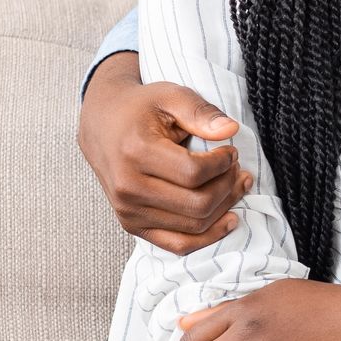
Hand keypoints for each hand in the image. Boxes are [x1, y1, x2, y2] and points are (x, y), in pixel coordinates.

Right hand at [80, 52, 250, 255]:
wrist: (102, 125)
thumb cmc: (140, 109)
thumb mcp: (170, 96)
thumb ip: (201, 112)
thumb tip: (231, 129)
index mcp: (135, 153)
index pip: (194, 173)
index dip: (223, 164)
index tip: (231, 152)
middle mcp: (129, 188)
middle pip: (198, 203)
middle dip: (229, 187)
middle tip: (239, 170)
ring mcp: (128, 211)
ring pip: (194, 225)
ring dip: (225, 207)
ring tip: (237, 186)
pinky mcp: (132, 225)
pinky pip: (178, 244)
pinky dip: (207, 237)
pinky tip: (228, 220)